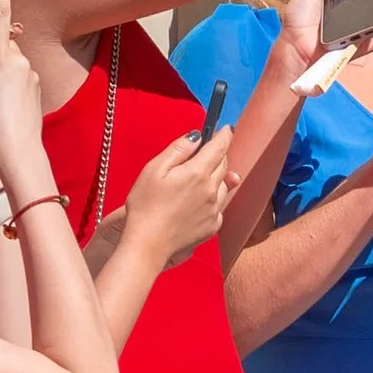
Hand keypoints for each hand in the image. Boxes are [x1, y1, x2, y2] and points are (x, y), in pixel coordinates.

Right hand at [112, 126, 230, 274]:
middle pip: (223, 164)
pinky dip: (214, 198)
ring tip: (201, 176)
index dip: (224, 135)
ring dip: (217, 176)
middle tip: (209, 149)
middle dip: (219, 154)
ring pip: (224, 185)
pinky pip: (220, 206)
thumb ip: (179, 149)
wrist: (149, 243)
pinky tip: (199, 200)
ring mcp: (215, 210)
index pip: (219, 147)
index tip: (227, 128)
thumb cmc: (145, 205)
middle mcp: (212, 190)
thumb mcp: (155, 169)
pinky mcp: (213, 226)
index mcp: (198, 173)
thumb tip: (197, 136)